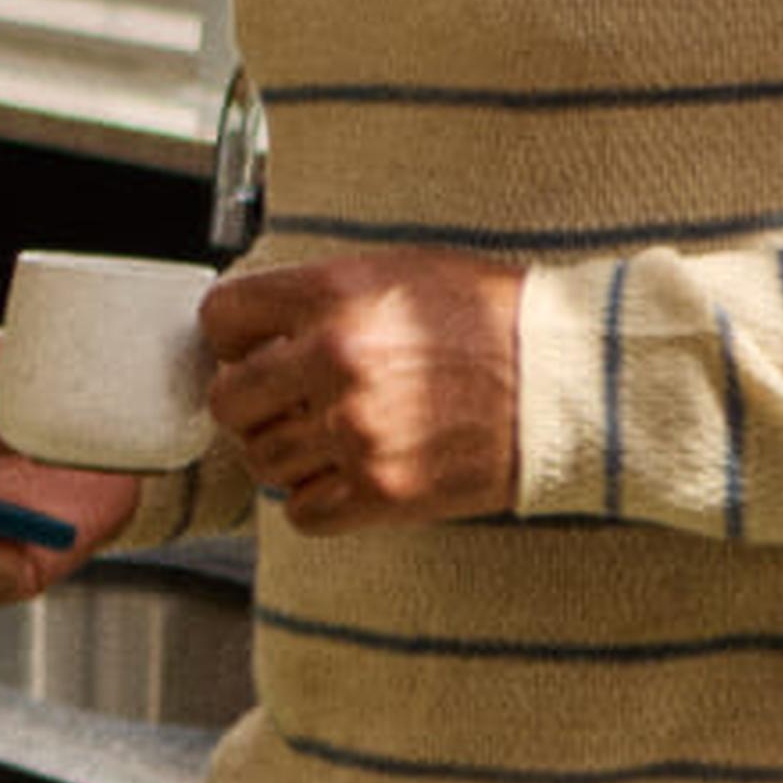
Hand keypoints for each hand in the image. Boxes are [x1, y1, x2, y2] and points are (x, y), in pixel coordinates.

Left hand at [202, 249, 521, 531]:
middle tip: (274, 397)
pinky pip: (302, 512)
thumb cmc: (484, 315)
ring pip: (260, 458)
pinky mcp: (386, 492)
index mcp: (330, 296)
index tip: (245, 344)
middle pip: (228, 396)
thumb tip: (257, 326)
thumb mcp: (390, 271)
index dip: (229, 334)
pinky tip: (338, 474)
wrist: (562, 378)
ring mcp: (357, 431)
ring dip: (277, 450)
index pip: (220, 317)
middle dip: (244, 397)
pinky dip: (310, 498)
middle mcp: (334, 362)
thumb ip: (316, 297)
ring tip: (313, 436)